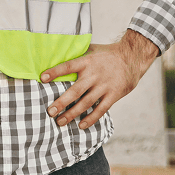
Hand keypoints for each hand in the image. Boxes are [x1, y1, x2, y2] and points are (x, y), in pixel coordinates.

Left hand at [40, 30, 159, 129]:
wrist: (132, 57)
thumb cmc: (108, 54)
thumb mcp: (92, 49)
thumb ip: (77, 54)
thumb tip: (58, 53)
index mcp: (87, 61)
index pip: (68, 66)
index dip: (55, 72)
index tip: (42, 78)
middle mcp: (94, 74)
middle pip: (75, 90)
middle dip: (61, 102)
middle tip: (50, 112)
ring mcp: (104, 86)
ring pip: (86, 103)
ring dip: (72, 114)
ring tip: (60, 122)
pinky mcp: (113, 95)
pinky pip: (101, 109)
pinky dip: (91, 118)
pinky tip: (81, 125)